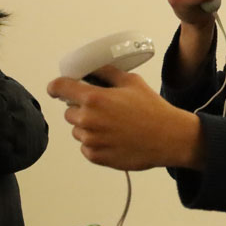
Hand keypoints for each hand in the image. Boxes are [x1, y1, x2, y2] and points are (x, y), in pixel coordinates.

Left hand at [47, 66, 204, 170]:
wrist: (168, 138)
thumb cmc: (152, 109)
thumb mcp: (132, 82)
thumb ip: (108, 73)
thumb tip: (93, 69)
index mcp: (94, 98)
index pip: (59, 88)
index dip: (57, 87)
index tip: (58, 89)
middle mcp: (87, 120)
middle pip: (69, 111)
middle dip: (82, 109)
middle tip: (105, 109)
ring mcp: (90, 140)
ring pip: (78, 130)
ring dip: (89, 127)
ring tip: (114, 126)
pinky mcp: (95, 156)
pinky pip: (86, 146)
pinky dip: (95, 142)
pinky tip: (115, 138)